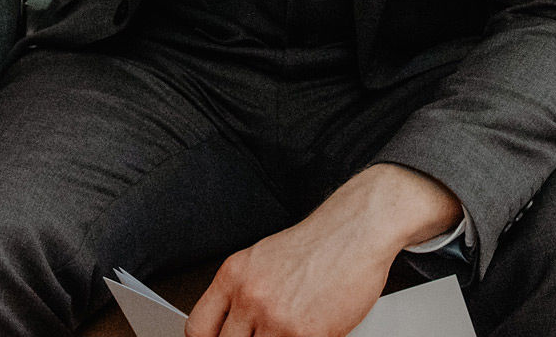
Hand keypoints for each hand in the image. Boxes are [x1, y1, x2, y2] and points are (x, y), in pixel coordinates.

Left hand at [184, 165, 458, 336]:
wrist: (357, 229)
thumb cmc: (318, 244)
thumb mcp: (262, 259)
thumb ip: (242, 293)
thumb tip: (231, 326)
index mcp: (233, 275)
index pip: (198, 328)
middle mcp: (249, 296)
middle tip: (263, 334)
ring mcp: (275, 317)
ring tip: (287, 330)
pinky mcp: (305, 333)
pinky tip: (310, 330)